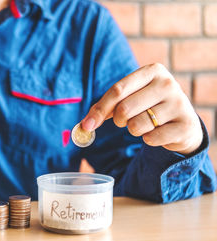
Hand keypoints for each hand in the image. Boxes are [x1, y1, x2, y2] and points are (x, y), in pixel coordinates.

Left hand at [81, 63, 202, 154]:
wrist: (182, 121)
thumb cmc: (148, 106)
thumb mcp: (130, 98)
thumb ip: (107, 106)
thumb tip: (85, 124)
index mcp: (152, 71)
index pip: (117, 90)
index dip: (100, 109)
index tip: (87, 125)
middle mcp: (167, 83)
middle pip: (124, 109)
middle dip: (119, 120)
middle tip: (127, 120)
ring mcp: (179, 103)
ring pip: (137, 125)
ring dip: (134, 129)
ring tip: (147, 123)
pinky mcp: (185, 125)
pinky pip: (151, 138)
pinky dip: (149, 139)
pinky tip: (159, 132)